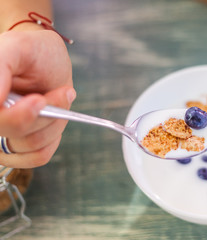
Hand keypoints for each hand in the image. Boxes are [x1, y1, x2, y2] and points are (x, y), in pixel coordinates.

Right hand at [0, 30, 75, 167]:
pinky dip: (53, 138)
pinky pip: (38, 156)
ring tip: (61, 96)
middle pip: (12, 131)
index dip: (18, 116)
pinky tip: (56, 116)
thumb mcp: (18, 48)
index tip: (39, 100)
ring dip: (54, 121)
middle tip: (63, 91)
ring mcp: (2, 135)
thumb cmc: (33, 52)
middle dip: (45, 113)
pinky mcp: (20, 147)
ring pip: (29, 145)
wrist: (47, 60)